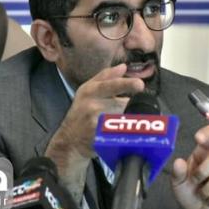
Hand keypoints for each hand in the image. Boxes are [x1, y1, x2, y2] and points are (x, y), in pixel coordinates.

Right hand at [45, 64, 143, 198]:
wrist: (69, 141)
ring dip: (128, 121)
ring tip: (116, 124)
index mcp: (90, 91)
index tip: (140, 85)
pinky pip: (121, 133)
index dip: (127, 84)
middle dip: (129, 108)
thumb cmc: (80, 113)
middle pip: (124, 104)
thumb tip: (123, 67)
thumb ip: (106, 77)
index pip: (111, 85)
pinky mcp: (100, 139)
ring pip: (124, 118)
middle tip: (121, 114)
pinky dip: (125, 134)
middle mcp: (92, 105)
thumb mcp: (87, 91)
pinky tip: (117, 134)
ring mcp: (95, 123)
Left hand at [171, 125, 208, 208]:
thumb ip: (177, 173)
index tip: (199, 138)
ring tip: (202, 193)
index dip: (207, 134)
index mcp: (201, 155)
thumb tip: (178, 163)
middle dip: (204, 170)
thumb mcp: (178, 184)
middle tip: (195, 180)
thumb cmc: (190, 195)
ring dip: (208, 187)